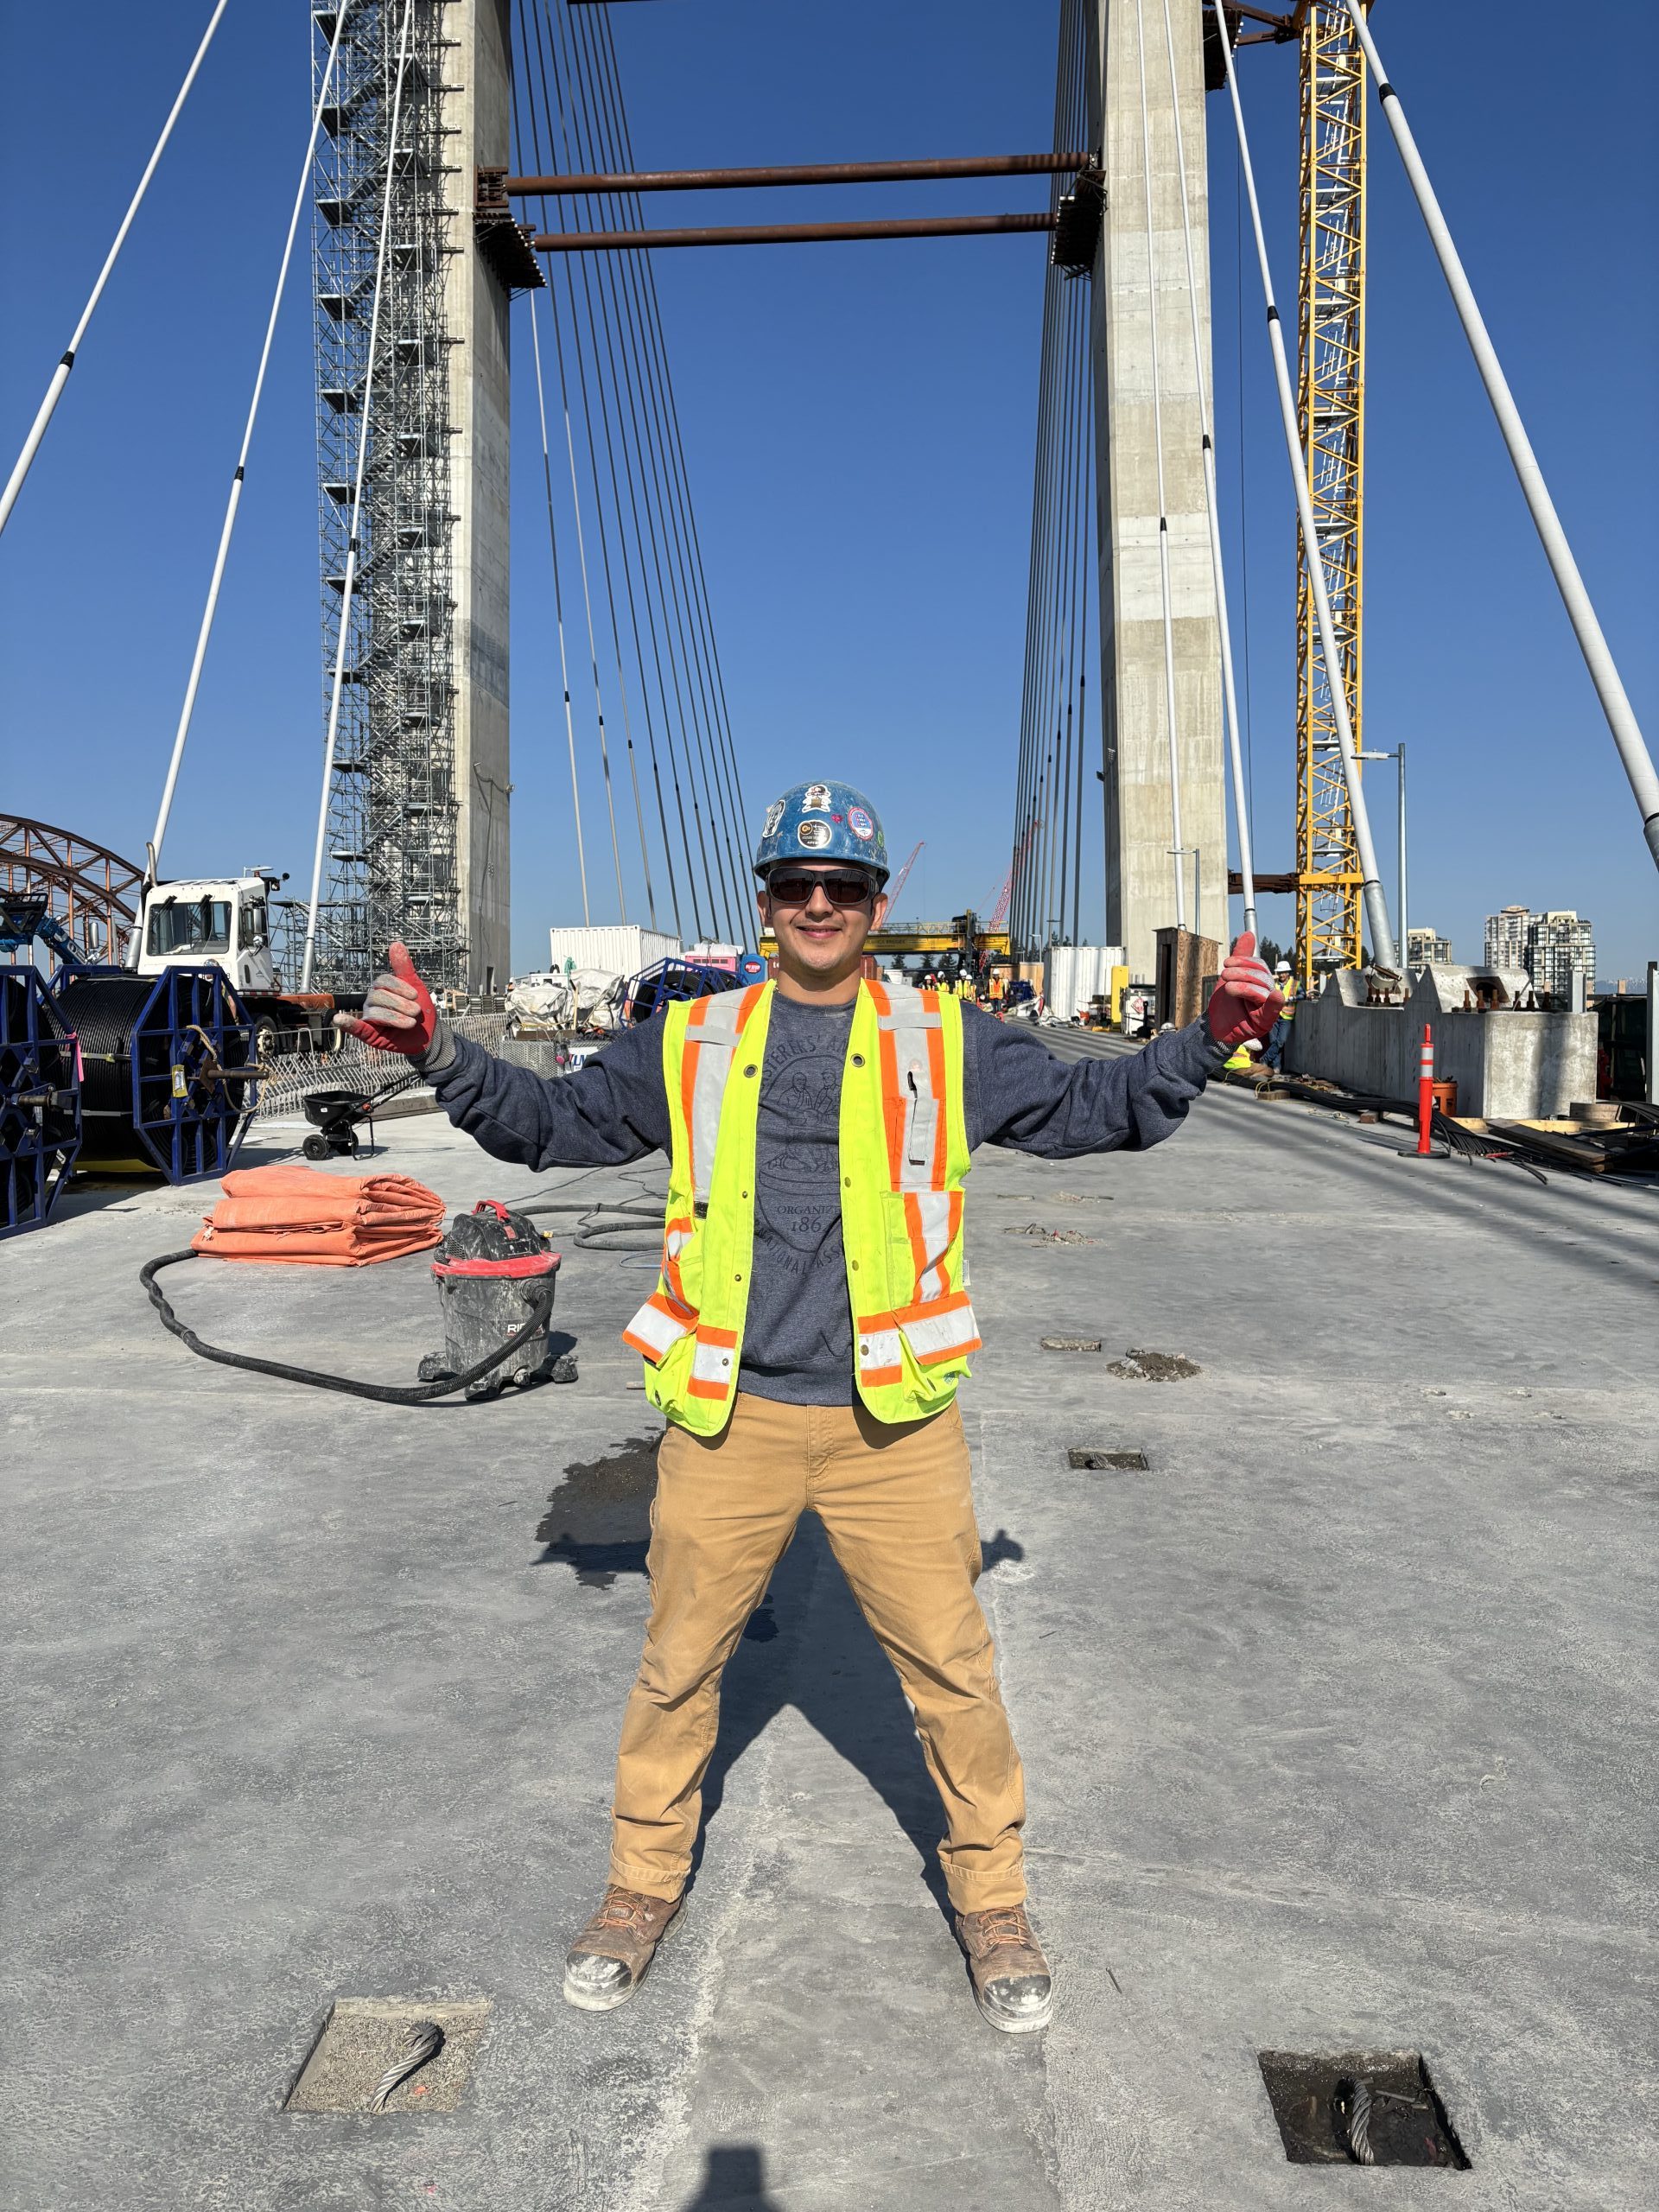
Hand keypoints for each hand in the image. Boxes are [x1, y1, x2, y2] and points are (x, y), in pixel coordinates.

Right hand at [338, 941, 446, 1062]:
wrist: (428, 1035)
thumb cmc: (420, 1010)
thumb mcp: (415, 986)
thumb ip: (403, 967)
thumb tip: (396, 943)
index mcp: (382, 989)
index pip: (383, 981)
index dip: (399, 987)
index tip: (415, 996)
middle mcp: (372, 1001)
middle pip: (378, 996)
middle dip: (399, 1004)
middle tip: (416, 1012)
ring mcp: (369, 1017)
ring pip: (374, 1012)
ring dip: (395, 1017)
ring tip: (411, 1023)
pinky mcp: (369, 1034)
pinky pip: (356, 1027)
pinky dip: (347, 1023)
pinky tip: (339, 1020)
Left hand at [1206, 931, 1282, 1049]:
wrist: (1212, 1026)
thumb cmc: (1224, 1004)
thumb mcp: (1230, 977)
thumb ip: (1241, 957)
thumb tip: (1249, 934)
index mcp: (1261, 984)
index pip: (1260, 967)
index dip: (1246, 961)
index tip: (1227, 961)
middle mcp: (1267, 996)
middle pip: (1263, 977)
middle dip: (1242, 973)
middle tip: (1224, 974)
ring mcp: (1267, 1009)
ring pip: (1263, 989)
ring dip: (1243, 984)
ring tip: (1227, 987)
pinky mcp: (1264, 1022)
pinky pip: (1273, 1010)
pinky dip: (1274, 1002)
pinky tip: (1275, 996)